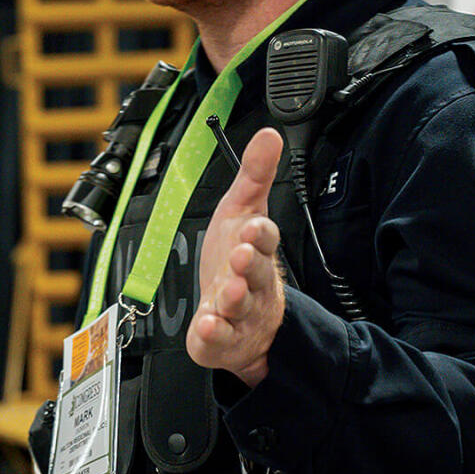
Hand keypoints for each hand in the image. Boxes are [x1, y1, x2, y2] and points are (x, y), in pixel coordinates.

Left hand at [187, 127, 285, 386]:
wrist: (244, 320)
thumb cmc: (238, 261)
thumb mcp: (242, 212)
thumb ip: (255, 176)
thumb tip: (269, 134)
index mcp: (255, 250)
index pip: (264, 239)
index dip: (260, 234)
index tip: (253, 227)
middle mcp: (252, 282)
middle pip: (256, 273)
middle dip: (250, 264)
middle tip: (241, 255)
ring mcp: (238, 313)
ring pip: (239, 305)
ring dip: (233, 296)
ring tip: (226, 290)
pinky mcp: (221, 338)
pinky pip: (217, 338)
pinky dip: (212, 332)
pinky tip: (205, 325)